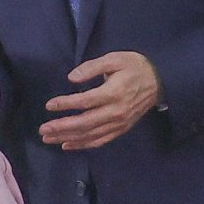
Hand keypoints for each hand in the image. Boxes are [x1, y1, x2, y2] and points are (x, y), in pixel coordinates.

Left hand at [40, 49, 160, 150]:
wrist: (160, 81)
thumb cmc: (135, 67)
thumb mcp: (114, 59)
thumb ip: (92, 67)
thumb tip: (71, 78)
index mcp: (113, 93)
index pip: (84, 102)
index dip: (65, 104)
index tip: (49, 105)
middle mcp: (115, 112)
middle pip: (84, 123)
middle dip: (61, 127)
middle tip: (42, 129)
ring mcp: (119, 123)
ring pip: (90, 135)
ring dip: (68, 138)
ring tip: (49, 139)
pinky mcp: (121, 129)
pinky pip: (100, 140)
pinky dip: (83, 145)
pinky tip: (68, 145)